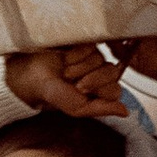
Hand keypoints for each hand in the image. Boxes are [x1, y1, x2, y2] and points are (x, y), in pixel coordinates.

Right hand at [4, 44, 123, 118]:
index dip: (98, 88)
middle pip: (112, 72)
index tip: (79, 90)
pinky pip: (90, 46)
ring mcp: (94, 57)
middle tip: (71, 80)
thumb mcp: (76, 108)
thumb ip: (102, 109)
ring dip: (78, 65)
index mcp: (101, 92)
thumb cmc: (52, 94)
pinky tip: (64, 57)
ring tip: (64, 69)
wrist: (30, 75)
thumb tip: (126, 112)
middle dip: (89, 77)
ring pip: (100, 58)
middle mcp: (100, 73)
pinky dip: (75, 53)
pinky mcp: (85, 43)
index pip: (116, 89)